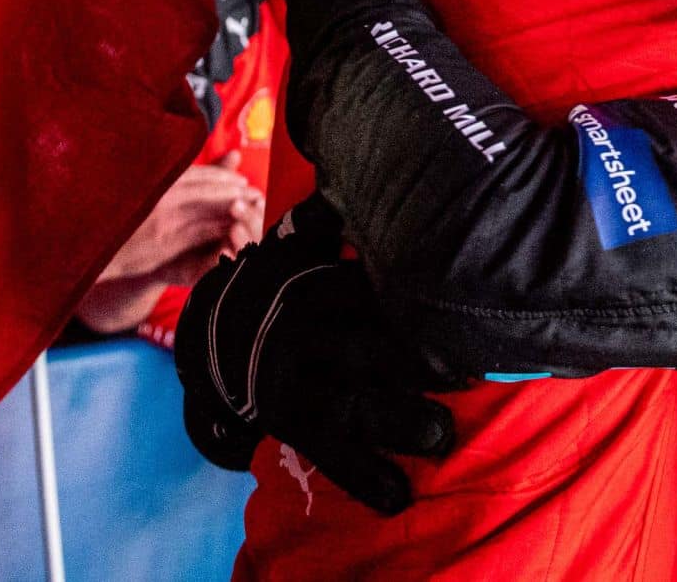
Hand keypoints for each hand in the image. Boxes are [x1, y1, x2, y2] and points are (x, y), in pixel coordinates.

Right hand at [104, 153, 264, 289]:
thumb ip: (170, 175)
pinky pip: (202, 232)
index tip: (240, 178)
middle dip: (234, 190)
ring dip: (233, 208)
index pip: (197, 173)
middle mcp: (161, 195)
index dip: (222, 175)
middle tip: (251, 192)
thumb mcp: (138, 187)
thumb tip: (201, 158)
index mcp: (156, 179)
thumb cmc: (116, 215)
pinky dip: (221, 228)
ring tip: (249, 208)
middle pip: (208, 189)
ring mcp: (164, 219)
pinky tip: (233, 229)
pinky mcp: (166, 242)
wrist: (91, 246)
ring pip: (209, 210)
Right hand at [174, 200, 457, 513]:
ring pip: (352, 404)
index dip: (420, 303)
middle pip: (367, 349)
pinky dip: (365, 477)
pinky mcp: (292, 421)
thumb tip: (339, 179)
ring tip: (439, 436)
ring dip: (397, 422)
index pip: (373, 292)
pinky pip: (331, 453)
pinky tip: (397, 497)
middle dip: (416, 365)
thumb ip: (322, 217)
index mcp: (321, 286)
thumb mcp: (293, 244)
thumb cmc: (277, 284)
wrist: (211, 336)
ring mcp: (300, 382)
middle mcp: (310, 332)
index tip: (462, 307)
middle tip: (465, 375)